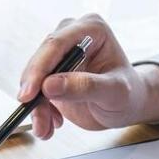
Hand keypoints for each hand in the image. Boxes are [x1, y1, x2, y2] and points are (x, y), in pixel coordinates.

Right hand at [18, 14, 158, 138]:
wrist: (127, 106)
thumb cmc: (128, 94)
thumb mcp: (114, 92)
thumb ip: (85, 86)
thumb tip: (49, 85)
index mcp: (91, 29)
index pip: (57, 44)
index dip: (39, 68)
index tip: (29, 93)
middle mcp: (72, 36)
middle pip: (41, 59)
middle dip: (33, 90)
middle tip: (32, 114)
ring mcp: (60, 55)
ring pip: (34, 78)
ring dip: (35, 106)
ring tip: (45, 128)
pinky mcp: (51, 73)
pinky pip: (35, 90)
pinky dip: (38, 110)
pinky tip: (52, 123)